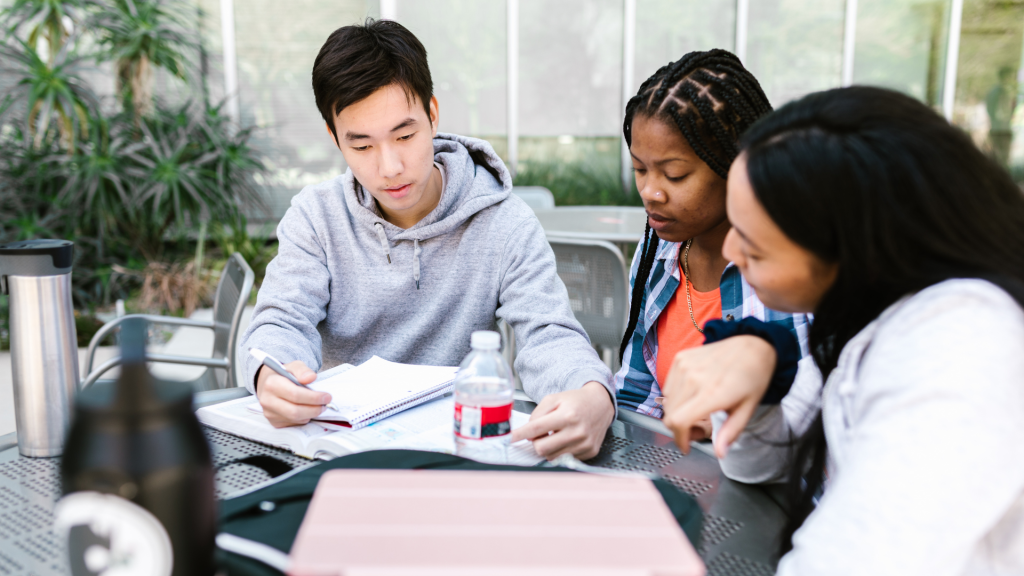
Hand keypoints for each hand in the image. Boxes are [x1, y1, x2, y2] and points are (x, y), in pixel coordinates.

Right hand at [255, 361, 332, 427]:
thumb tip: (311, 378)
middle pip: (295, 411)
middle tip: (325, 404)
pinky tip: (306, 410)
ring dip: (311, 414)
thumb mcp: (294, 366)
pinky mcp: (274, 423)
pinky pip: (294, 424)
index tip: (327, 396)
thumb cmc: (284, 375)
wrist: (269, 385)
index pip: (295, 394)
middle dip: (314, 409)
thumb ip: (303, 370)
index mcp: (271, 384)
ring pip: (296, 419)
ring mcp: (269, 413)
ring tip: (318, 406)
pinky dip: (304, 418)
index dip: (314, 397)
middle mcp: (267, 401)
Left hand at [510, 381, 614, 459]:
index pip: (537, 428)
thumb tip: (527, 433)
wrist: (601, 404)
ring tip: (554, 435)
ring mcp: (584, 444)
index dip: (520, 434)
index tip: (511, 438)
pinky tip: (565, 439)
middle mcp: (577, 431)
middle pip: (542, 448)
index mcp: (567, 415)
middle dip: (535, 442)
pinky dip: (560, 451)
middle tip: (539, 434)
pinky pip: (565, 458)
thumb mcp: (554, 398)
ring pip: (552, 456)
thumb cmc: (576, 401)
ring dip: (548, 447)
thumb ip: (537, 414)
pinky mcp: (589, 452)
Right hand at [661, 335, 775, 456]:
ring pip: (667, 402)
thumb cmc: (752, 377)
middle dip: (680, 429)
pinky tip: (693, 395)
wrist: (751, 346)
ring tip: (696, 411)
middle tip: (697, 428)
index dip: (679, 439)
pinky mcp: (680, 358)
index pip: (678, 422)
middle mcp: (693, 378)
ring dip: (677, 412)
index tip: (686, 446)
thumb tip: (719, 453)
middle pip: (669, 415)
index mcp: (711, 393)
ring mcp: (684, 366)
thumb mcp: (747, 409)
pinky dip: (676, 396)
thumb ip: (730, 433)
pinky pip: (668, 386)